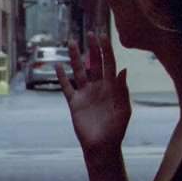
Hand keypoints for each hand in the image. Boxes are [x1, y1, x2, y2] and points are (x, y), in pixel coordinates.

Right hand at [56, 32, 131, 161]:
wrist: (102, 147)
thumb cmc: (116, 130)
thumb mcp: (123, 109)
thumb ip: (122, 90)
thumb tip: (123, 70)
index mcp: (112, 88)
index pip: (109, 64)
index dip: (106, 50)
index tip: (103, 36)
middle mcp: (98, 87)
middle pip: (94, 64)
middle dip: (93, 49)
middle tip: (90, 33)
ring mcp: (85, 94)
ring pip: (79, 71)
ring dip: (75, 58)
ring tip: (72, 42)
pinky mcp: (74, 103)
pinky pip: (67, 87)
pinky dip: (62, 77)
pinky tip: (58, 65)